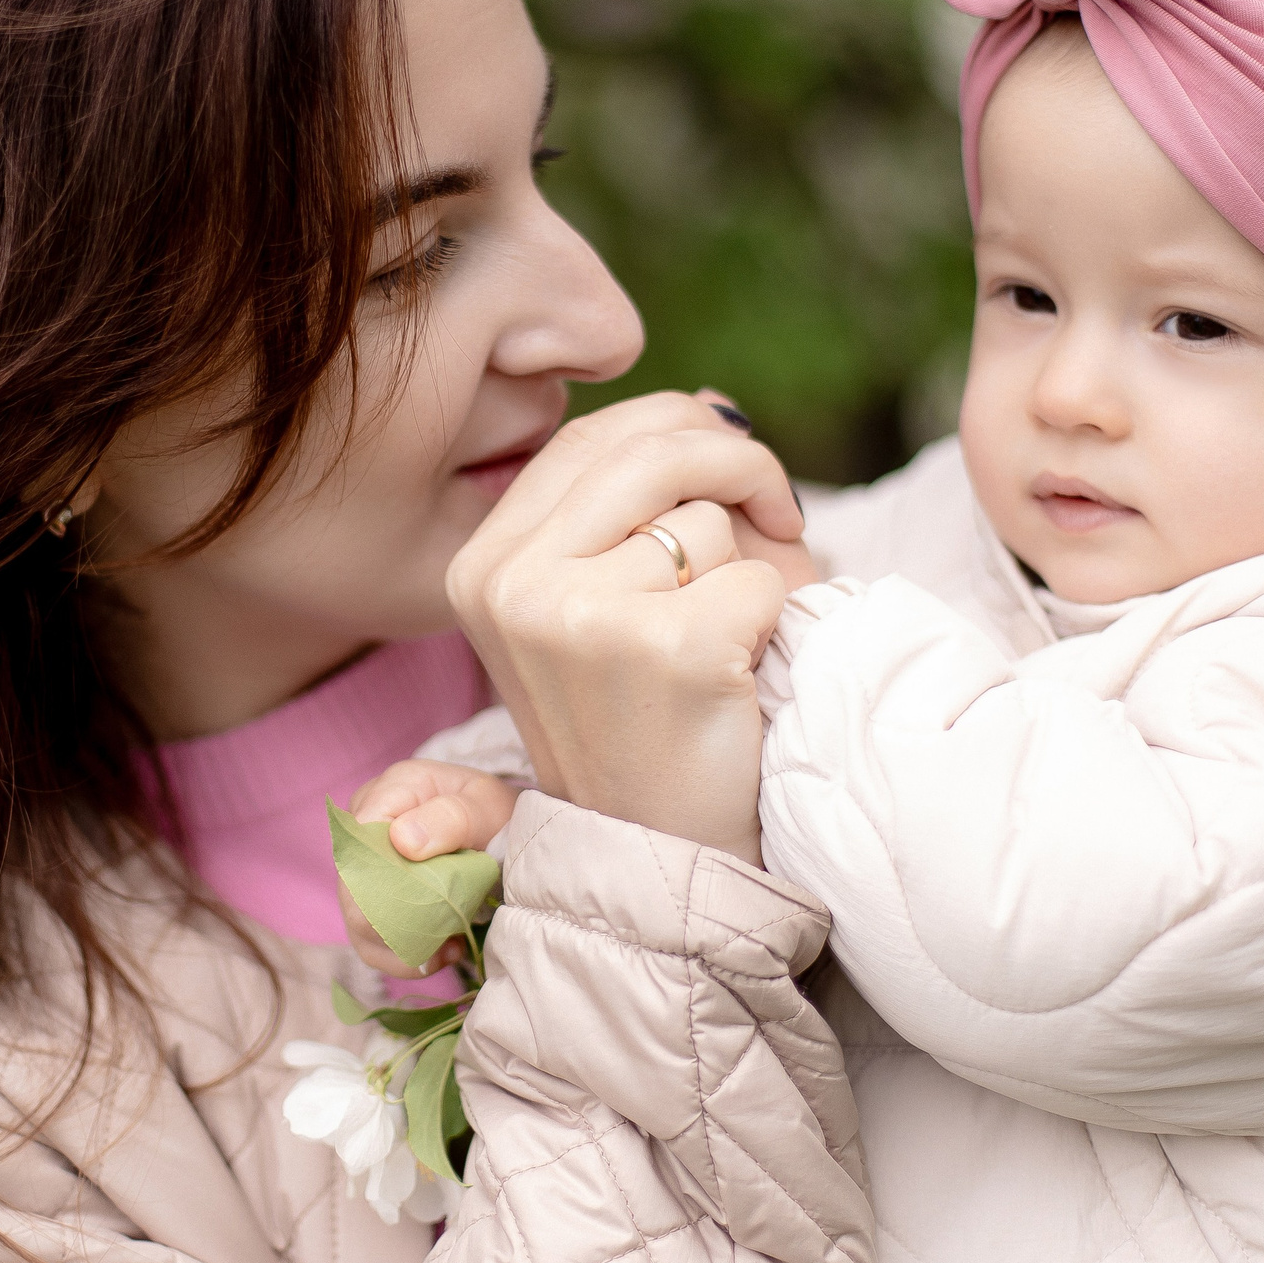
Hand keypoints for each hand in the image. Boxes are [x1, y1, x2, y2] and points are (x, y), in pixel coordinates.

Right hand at [339, 760, 521, 977]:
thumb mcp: (487, 806)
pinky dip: (403, 955)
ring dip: (402, 945)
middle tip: (445, 937)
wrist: (502, 829)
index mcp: (392, 790)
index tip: (424, 907)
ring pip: (357, 919)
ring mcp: (364, 863)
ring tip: (448, 949)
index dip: (382, 880)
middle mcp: (367, 824)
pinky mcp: (371, 897)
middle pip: (352, 886)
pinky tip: (441, 952)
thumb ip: (451, 817)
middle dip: (395, 922)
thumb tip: (402, 840)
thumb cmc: (493, 813)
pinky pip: (370, 938)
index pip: (361, 838)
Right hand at [447, 390, 802, 865]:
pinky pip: (754, 579)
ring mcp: (578, 617)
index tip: (733, 476)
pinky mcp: (661, 649)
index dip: (677, 433)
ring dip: (746, 566)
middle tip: (782, 518)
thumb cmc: (642, 722)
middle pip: (651, 449)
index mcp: (480, 565)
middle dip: (739, 463)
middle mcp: (511, 584)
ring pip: (704, 518)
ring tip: (726, 639)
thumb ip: (634, 502)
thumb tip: (708, 405)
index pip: (590, 438)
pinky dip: (772, 622)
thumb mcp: (599, 602)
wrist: (657, 857)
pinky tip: (737, 680)